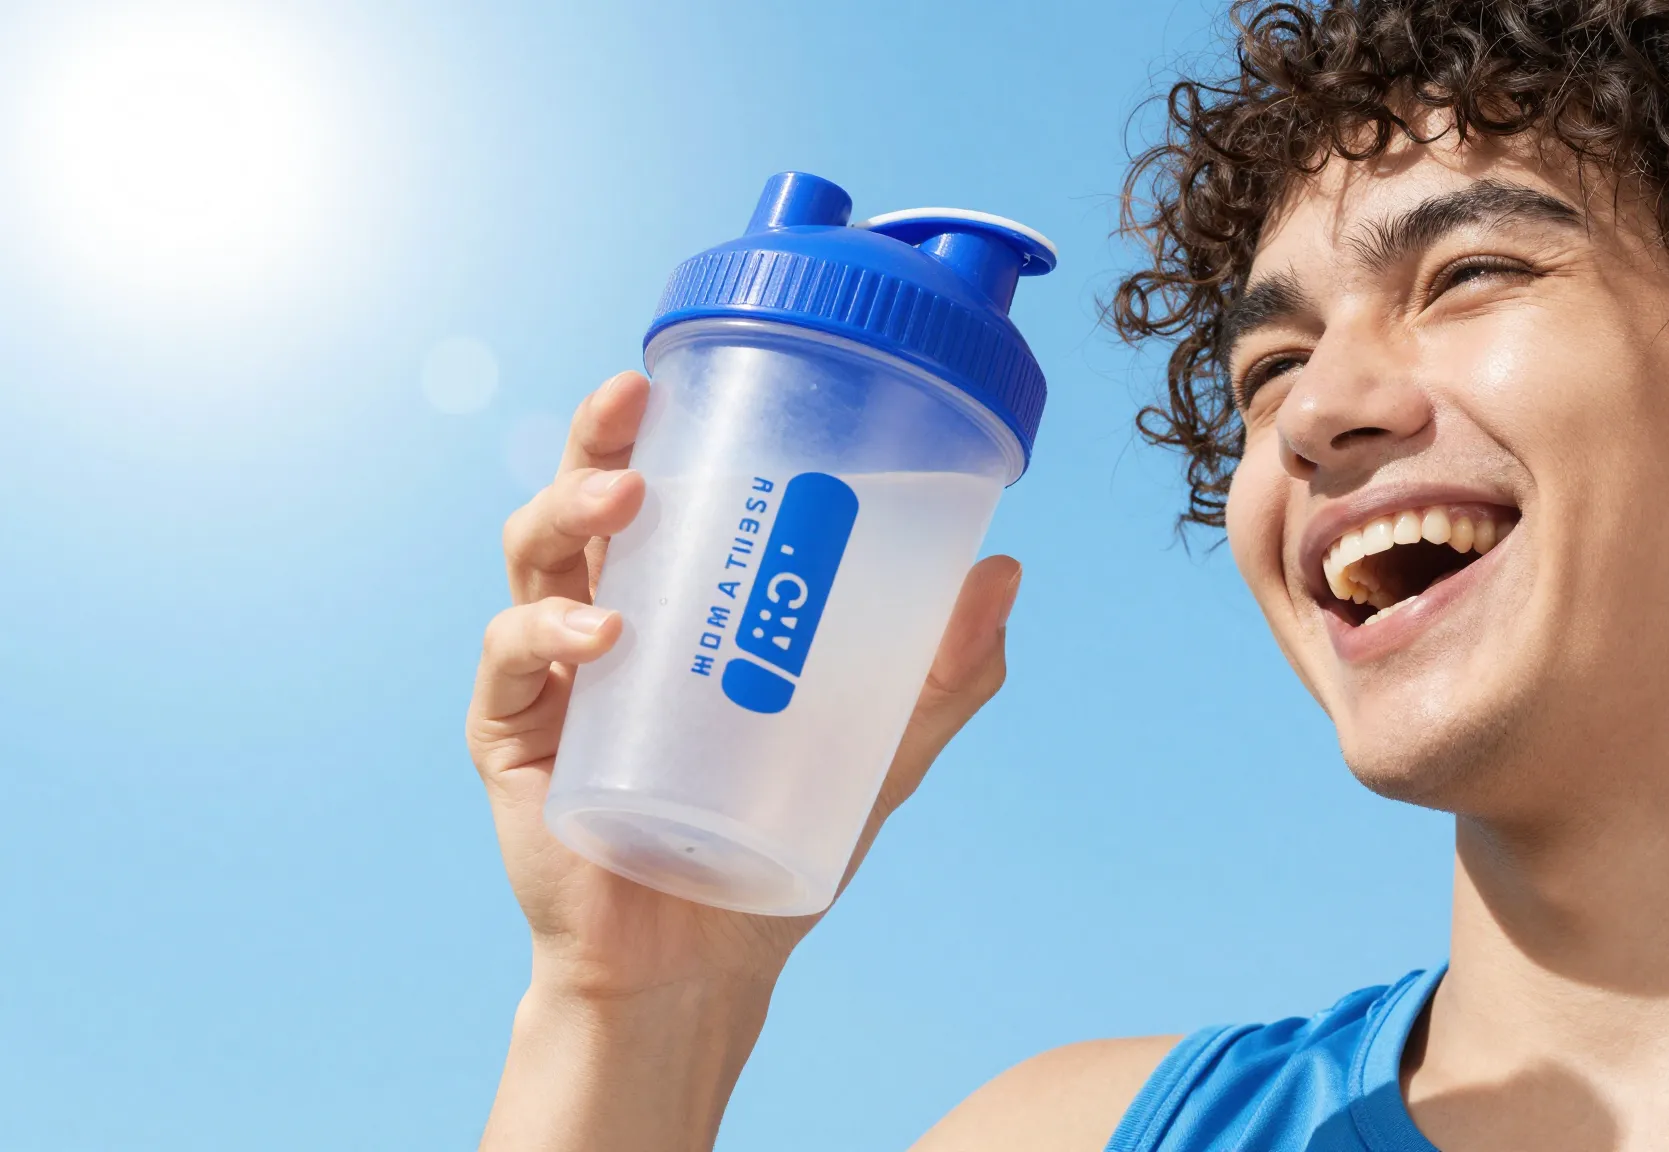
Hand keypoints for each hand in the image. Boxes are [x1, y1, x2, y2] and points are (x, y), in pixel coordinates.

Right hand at [466, 370, 1021, 1000]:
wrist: (707, 966)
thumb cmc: (782, 845)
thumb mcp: (878, 752)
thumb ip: (941, 676)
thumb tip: (1003, 574)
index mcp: (676, 603)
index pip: (654, 488)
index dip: (652, 424)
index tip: (678, 372)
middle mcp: (602, 621)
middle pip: (578, 501)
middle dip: (595, 438)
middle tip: (634, 402)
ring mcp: (553, 678)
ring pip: (531, 561)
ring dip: (568, 514)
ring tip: (627, 501)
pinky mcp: (517, 741)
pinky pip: (511, 666)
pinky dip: (546, 636)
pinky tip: (601, 637)